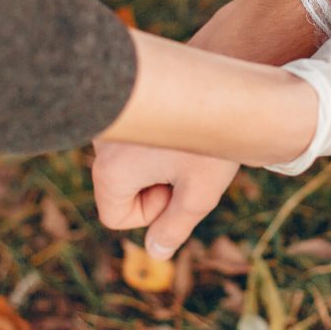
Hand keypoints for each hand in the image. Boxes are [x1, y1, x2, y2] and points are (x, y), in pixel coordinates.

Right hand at [91, 7, 304, 259]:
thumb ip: (174, 228)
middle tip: (186, 161)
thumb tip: (155, 251)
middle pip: (119, 188)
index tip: (179, 185)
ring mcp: (112, 118)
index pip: (116, 216)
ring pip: (128, 162)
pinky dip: (156, 139)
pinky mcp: (125, 99)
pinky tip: (183, 121)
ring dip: (156, 161)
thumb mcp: (199, 194)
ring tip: (187, 138)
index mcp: (110, 169)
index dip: (153, 211)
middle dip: (153, 184)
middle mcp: (102, 141)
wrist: (228, 78)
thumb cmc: (213, 141)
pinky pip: (134, 137)